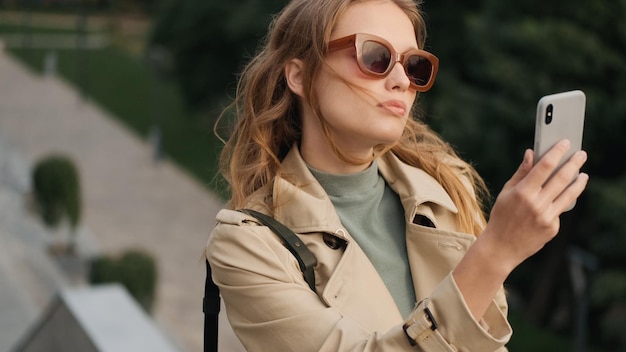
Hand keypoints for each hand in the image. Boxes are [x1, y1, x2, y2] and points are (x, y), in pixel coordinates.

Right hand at [483, 139, 588, 271]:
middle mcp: (536, 204)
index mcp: (522, 192)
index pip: (544, 167)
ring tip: (583, 174)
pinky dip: (560, 203)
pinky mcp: (553, 228)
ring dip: (578, 183)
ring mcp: (546, 217)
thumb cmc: (501, 217)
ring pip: (568, 195)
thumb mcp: (506, 193)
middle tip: (581, 154)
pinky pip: (559, 211)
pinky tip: (560, 199)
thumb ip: (521, 173)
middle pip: (561, 179)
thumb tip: (531, 153)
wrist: (501, 247)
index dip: (556, 153)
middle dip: (573, 164)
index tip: (565, 143)